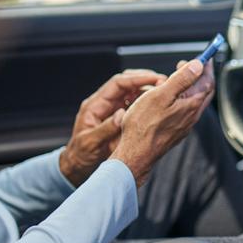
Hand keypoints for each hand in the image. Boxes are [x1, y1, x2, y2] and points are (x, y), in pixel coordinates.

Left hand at [60, 69, 165, 185]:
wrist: (78, 164)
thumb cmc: (81, 154)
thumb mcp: (90, 142)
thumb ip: (105, 128)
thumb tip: (121, 115)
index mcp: (95, 105)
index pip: (117, 83)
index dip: (137, 79)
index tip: (154, 79)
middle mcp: (104, 103)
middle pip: (126, 83)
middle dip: (145, 79)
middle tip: (163, 82)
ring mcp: (112, 109)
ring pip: (132, 92)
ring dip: (147, 90)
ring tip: (163, 91)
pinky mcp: (118, 117)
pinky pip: (134, 104)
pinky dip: (146, 102)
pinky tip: (157, 104)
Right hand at [110, 59, 213, 185]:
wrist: (137, 153)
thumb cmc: (144, 126)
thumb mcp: (161, 95)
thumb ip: (182, 79)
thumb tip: (198, 65)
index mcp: (191, 105)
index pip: (207, 81)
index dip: (206, 67)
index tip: (204, 56)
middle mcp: (192, 116)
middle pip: (204, 91)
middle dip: (201, 76)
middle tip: (193, 65)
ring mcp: (185, 125)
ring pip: (195, 102)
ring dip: (191, 87)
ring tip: (180, 78)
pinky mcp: (177, 131)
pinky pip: (186, 111)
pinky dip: (184, 99)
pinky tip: (172, 99)